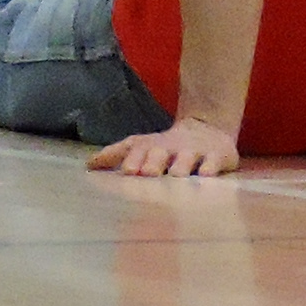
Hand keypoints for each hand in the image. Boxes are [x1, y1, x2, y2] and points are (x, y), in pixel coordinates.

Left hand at [90, 116, 240, 177]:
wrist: (206, 130)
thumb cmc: (166, 147)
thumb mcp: (141, 146)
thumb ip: (116, 154)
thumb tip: (88, 165)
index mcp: (151, 146)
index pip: (138, 149)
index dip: (133, 159)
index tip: (126, 171)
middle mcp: (170, 148)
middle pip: (160, 153)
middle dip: (153, 162)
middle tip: (146, 173)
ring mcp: (194, 152)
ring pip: (187, 158)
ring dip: (181, 165)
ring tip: (176, 175)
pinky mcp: (217, 156)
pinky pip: (213, 162)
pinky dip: (209, 168)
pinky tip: (205, 175)